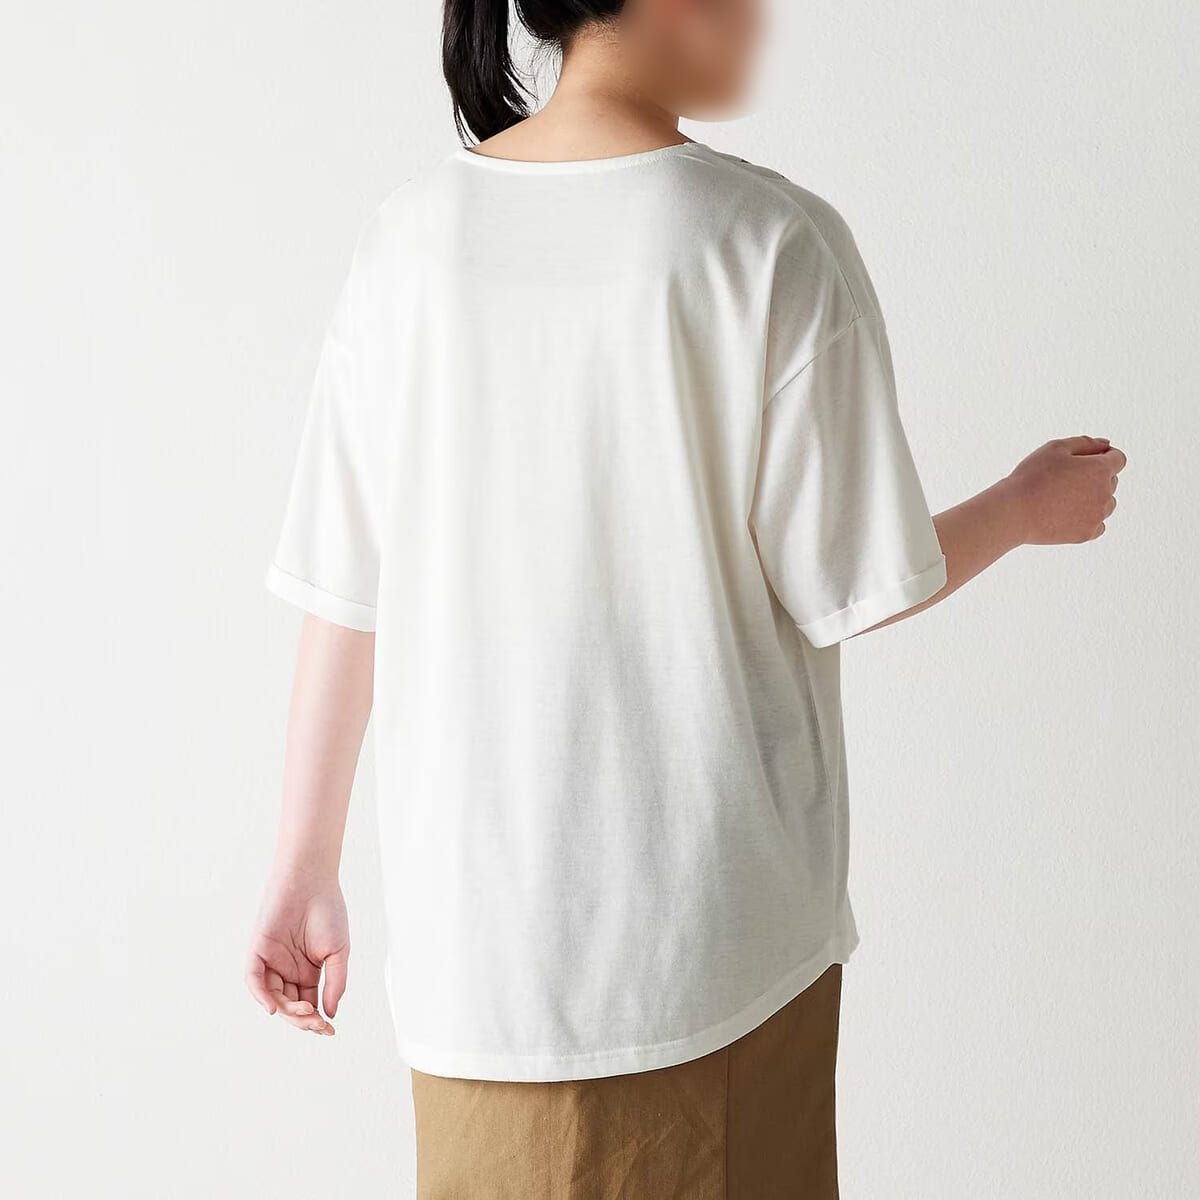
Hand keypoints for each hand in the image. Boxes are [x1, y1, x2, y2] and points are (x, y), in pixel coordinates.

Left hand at [245, 871, 348, 1035]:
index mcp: (309, 972)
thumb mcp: (338, 952)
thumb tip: (331, 1014)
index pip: (309, 1005)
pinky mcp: (258, 951)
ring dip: (288, 1011)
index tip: (330, 1030)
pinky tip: (274, 1008)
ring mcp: (272, 962)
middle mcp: (288, 971)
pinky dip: (261, 996)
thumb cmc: (329, 911)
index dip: (317, 1021)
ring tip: (306, 1012)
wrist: (313, 880)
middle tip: (318, 1023)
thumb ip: (335, 983)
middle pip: (291, 1006)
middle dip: (303, 1019)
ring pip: (273, 998)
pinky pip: (254, 980)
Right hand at [1007, 435, 1125, 544]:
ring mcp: (1097, 516)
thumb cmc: (1032, 477)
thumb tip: (1105, 444)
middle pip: (1111, 481)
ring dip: (1093, 498)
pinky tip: (1067, 514)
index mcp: (1099, 469)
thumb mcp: (1055, 448)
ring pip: (1107, 504)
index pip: (1118, 459)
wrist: (1014, 512)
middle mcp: (1105, 493)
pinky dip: (1087, 519)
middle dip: (1095, 477)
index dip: (1103, 456)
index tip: (1085, 460)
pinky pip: (1097, 525)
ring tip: (1065, 498)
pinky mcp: (1086, 534)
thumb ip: (1085, 443)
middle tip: (1065, 479)